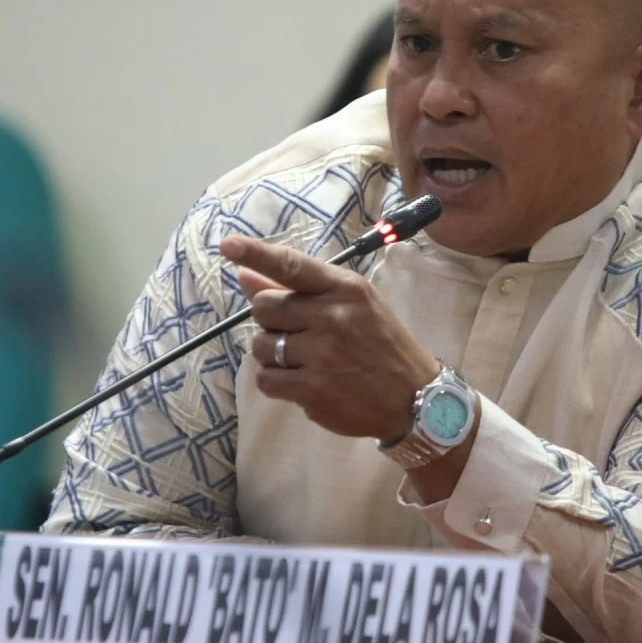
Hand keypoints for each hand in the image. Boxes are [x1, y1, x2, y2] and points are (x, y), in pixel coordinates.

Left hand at [219, 235, 439, 442]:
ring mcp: (322, 353)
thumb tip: (245, 276)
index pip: (292, 265)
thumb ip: (299, 291)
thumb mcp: (352, 306)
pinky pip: (266, 380)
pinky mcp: (313, 388)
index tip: (227, 245)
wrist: (414, 398)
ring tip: (304, 360)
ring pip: (261, 346)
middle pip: (264, 307)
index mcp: (345, 288)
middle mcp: (333, 316)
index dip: (255, 254)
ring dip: (272, 354)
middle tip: (296, 333)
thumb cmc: (380, 345)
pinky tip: (302, 381)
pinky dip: (276, 382)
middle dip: (270, 320)